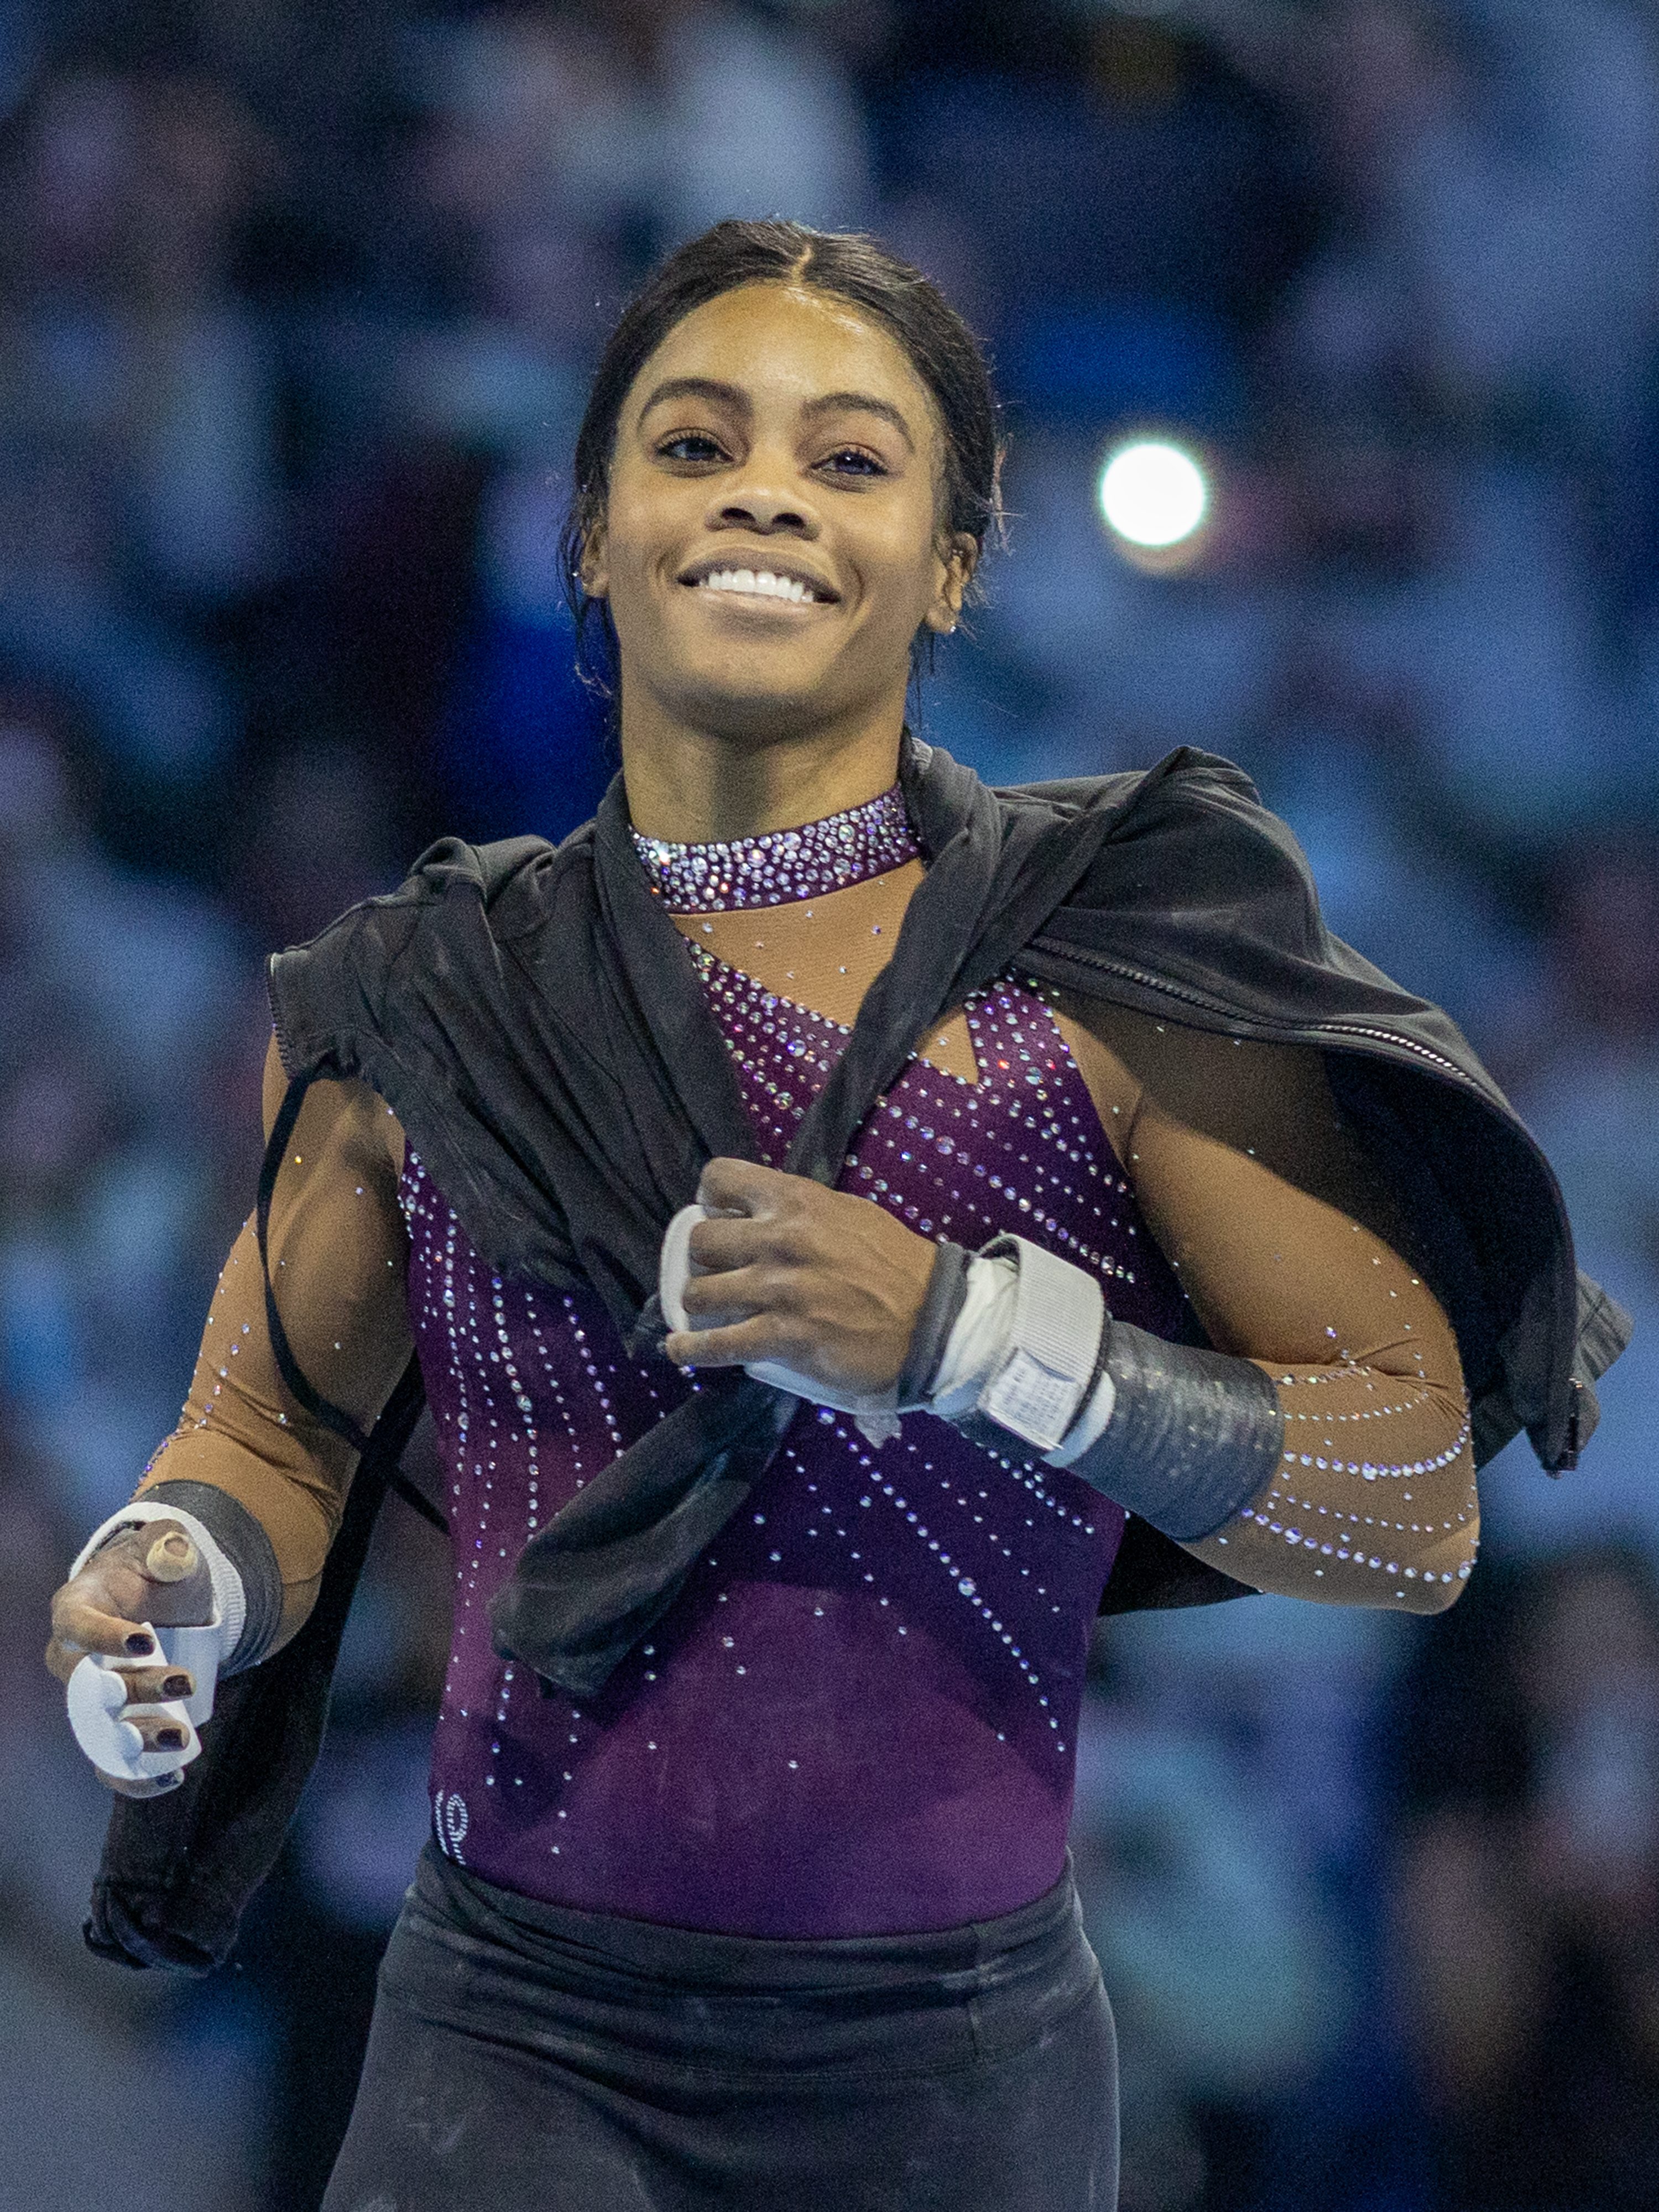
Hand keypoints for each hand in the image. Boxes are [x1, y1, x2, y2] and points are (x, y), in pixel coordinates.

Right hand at [46, 1521, 211, 1797]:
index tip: (145, 1641)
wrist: (164, 1602)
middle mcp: (72, 1659)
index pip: (76, 1625)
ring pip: (97, 1729)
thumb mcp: (167, 1548)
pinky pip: (109, 1761)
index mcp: (76, 1608)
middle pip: (90, 1684)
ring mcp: (88, 1699)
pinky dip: (134, 1777)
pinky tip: (171, 1778)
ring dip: (135, 1740)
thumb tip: (175, 1550)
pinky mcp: (109, 1726)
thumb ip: (169, 1545)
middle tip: (185, 1683)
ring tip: (179, 1739)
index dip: (104, 1637)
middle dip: (136, 1689)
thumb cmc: (157, 1571)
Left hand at [665, 1158, 937, 1398]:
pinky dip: (690, 1350)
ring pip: (699, 1293)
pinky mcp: (780, 1337)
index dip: (709, 1199)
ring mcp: (777, 1290)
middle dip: (703, 1259)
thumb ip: (803, 1212)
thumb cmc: (896, 1266)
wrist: (933, 1320)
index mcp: (797, 1200)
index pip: (720, 1178)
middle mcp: (779, 1239)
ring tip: (705, 1313)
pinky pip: (715, 1345)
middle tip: (718, 1272)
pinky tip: (680, 1352)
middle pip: (701, 1240)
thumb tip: (762, 1215)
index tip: (717, 1216)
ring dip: (698, 1305)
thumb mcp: (849, 1215)